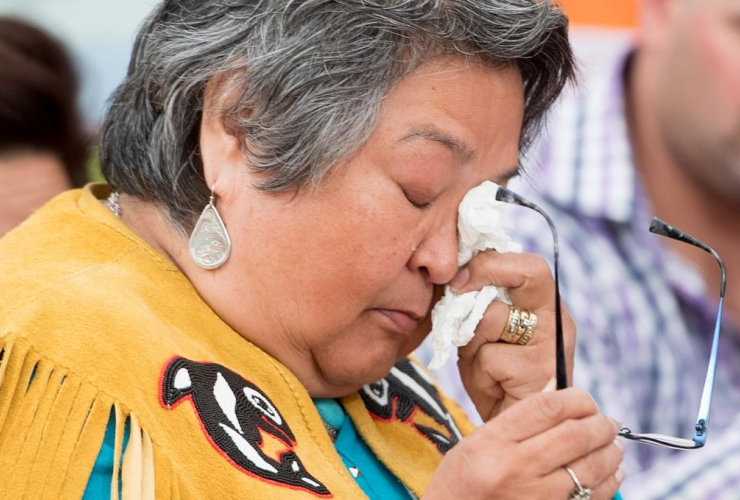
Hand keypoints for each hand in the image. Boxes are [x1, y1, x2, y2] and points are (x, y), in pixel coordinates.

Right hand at [423, 389, 623, 499]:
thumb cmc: (462, 481)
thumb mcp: (478, 442)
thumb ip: (518, 419)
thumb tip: (558, 391)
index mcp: (493, 441)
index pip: (547, 407)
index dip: (576, 399)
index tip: (586, 401)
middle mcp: (514, 467)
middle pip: (575, 435)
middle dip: (601, 425)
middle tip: (608, 423)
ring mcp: (534, 496)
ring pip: (589, 467)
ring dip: (610, 452)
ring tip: (613, 445)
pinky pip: (592, 497)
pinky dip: (609, 482)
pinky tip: (611, 472)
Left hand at [452, 251, 574, 420]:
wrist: (514, 431)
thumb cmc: (496, 378)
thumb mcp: (484, 334)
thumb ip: (478, 306)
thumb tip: (454, 277)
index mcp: (544, 306)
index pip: (529, 264)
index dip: (489, 262)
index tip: (459, 277)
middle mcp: (557, 320)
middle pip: (530, 271)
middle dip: (487, 272)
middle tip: (459, 288)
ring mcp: (552, 345)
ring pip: (492, 318)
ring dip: (472, 342)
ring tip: (484, 364)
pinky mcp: (539, 372)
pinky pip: (487, 357)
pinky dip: (478, 373)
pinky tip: (493, 386)